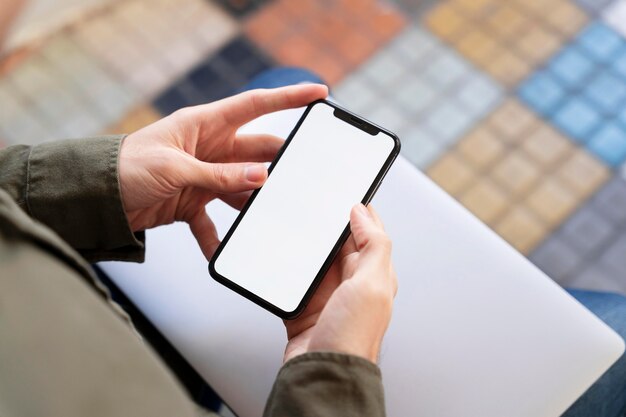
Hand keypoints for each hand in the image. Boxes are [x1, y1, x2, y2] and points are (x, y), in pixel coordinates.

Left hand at [119, 84, 327, 258]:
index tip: (318, 95)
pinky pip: (214, 222)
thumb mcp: (175, 168)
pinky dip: (219, 238)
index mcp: (205, 125)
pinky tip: (224, 252)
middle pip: (257, 152)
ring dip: (254, 203)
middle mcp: (210, 149)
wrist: (97, 198)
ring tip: (272, 215)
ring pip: (242, 188)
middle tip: (303, 175)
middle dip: (280, 162)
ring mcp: (204, 176)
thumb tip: (260, 177)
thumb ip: (219, 175)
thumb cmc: (125, 167)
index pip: (256, 106)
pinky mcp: (193, 202)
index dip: (289, 98)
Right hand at [284, 204, 397, 363]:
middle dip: (327, 224)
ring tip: (294, 226)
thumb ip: (374, 246)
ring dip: (305, 245)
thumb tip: (363, 213)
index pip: (370, 233)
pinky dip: (286, 268)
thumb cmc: (352, 339)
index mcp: (375, 275)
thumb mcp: (372, 285)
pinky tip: (280, 259)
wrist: (322, 373)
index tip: (344, 192)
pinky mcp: (304, 306)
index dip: (359, 211)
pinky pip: (293, 279)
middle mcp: (352, 283)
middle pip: (339, 242)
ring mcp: (326, 294)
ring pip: (314, 258)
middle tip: (314, 205)